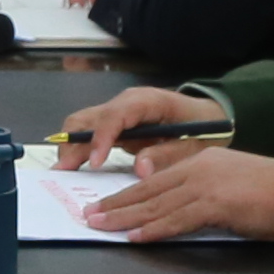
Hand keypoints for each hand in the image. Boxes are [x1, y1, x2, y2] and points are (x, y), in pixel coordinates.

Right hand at [48, 83, 222, 165]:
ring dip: (71, 147)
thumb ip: (167, 155)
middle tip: (65, 170)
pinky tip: (74, 169)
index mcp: (147, 102)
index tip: (95, 163)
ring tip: (65, 172)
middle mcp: (126, 103)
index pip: (115, 116)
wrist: (208, 116)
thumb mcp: (194, 144)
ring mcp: (118, 112)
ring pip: (82, 124)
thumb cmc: (204, 127)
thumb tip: (141, 170)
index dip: (101, 138)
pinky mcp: (116, 126)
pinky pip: (90, 134)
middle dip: (73, 143)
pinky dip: (79, 150)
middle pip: (88, 117)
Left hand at [88, 146, 273, 240]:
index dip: (128, 193)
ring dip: (125, 217)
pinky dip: (153, 229)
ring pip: (156, 204)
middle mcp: (198, 169)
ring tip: (101, 226)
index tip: (106, 203)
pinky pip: (177, 220)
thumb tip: (179, 210)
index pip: (155, 179)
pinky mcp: (216, 203)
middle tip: (90, 215)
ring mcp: (206, 185)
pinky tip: (136, 236)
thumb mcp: (230, 183)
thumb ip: (203, 192)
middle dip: (116, 204)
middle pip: (148, 190)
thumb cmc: (272, 192)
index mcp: (201, 161)